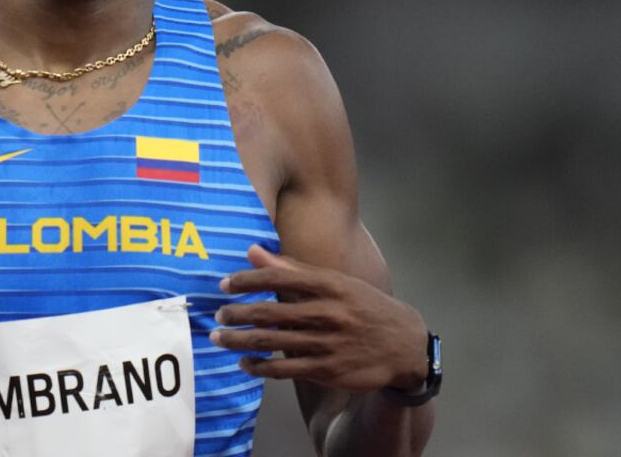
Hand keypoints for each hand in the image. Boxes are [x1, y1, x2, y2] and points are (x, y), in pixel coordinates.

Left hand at [211, 245, 427, 391]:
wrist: (404, 344)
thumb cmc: (364, 307)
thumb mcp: (335, 282)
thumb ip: (292, 269)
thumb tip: (252, 251)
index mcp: (328, 285)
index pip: (277, 278)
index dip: (246, 281)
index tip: (224, 285)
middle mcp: (326, 313)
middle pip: (269, 312)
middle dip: (236, 314)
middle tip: (216, 315)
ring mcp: (326, 343)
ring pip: (272, 342)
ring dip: (239, 340)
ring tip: (219, 338)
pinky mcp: (326, 370)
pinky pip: (284, 369)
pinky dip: (259, 366)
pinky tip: (245, 363)